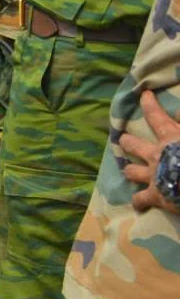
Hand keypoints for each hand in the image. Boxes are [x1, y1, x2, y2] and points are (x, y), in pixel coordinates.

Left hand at [121, 90, 179, 213]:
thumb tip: (179, 112)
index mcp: (170, 138)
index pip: (155, 116)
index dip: (148, 104)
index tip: (143, 94)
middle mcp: (155, 155)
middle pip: (131, 144)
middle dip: (126, 141)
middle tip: (123, 139)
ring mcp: (152, 176)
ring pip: (131, 171)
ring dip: (129, 170)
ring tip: (127, 170)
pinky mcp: (155, 196)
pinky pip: (140, 199)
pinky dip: (139, 201)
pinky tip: (138, 204)